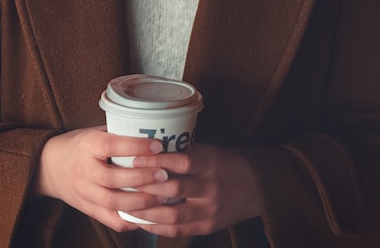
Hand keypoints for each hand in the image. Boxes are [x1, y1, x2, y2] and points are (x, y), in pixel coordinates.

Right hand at [33, 126, 169, 231]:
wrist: (48, 167)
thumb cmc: (78, 146)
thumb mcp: (93, 132)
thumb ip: (118, 133)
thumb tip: (154, 129)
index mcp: (87, 146)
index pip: (111, 146)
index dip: (135, 146)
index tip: (157, 145)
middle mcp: (84, 170)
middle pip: (113, 178)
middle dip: (142, 178)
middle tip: (165, 174)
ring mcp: (85, 192)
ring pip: (113, 202)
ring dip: (140, 201)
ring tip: (162, 196)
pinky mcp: (88, 208)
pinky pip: (110, 219)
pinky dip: (130, 220)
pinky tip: (147, 215)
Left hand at [127, 143, 261, 236]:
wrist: (255, 187)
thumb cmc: (224, 164)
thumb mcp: (208, 151)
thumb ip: (182, 152)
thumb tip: (146, 148)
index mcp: (211, 164)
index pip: (182, 162)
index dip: (157, 161)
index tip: (134, 159)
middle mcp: (211, 188)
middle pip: (174, 189)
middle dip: (146, 187)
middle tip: (124, 183)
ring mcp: (210, 210)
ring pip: (173, 214)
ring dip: (147, 211)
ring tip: (126, 204)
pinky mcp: (207, 226)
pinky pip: (178, 230)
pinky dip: (157, 226)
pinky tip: (141, 221)